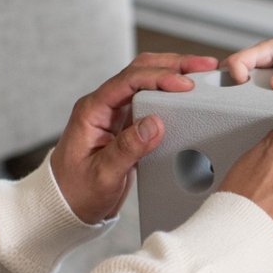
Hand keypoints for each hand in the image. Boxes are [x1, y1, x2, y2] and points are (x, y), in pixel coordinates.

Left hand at [51, 53, 218, 223]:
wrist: (67, 208)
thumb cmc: (76, 193)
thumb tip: (155, 123)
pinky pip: (153, 100)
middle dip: (174, 64)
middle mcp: (105, 106)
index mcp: (93, 111)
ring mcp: (117, 114)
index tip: (186, 85)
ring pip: (149, 81)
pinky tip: (191, 95)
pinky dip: (174, 93)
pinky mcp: (129, 125)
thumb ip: (127, 148)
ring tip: (204, 73)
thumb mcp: (102, 175)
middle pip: (140, 70)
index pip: (128, 81)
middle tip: (205, 65)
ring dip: (175, 73)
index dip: (159, 78)